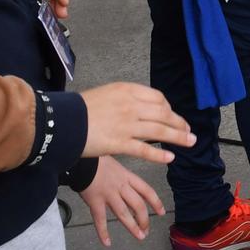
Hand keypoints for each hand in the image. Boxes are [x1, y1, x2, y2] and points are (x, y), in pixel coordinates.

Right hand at [75, 155, 164, 245]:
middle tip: (146, 230)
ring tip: (140, 236)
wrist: (81, 158)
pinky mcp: (95, 201)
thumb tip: (125, 184)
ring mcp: (108, 194)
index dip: (156, 202)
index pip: (147, 191)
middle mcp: (121, 186)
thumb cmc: (96, 159)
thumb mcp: (115, 163)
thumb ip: (121, 175)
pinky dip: (103, 232)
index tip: (161, 212)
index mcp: (127, 176)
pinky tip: (107, 243)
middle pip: (138, 205)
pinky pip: (100, 220)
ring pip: (124, 213)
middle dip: (144, 219)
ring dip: (133, 227)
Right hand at [80, 83, 195, 163]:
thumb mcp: (106, 94)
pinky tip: (170, 158)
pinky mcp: (120, 143)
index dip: (169, 109)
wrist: (60, 121)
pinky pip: (145, 150)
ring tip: (190, 142)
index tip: (173, 117)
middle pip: (164, 114)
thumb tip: (139, 108)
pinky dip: (160, 155)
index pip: (158, 99)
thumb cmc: (79, 109)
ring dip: (179, 137)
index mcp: (127, 90)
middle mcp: (130, 106)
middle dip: (179, 123)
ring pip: (160, 131)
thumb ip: (124, 100)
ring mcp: (126, 125)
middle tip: (188, 131)